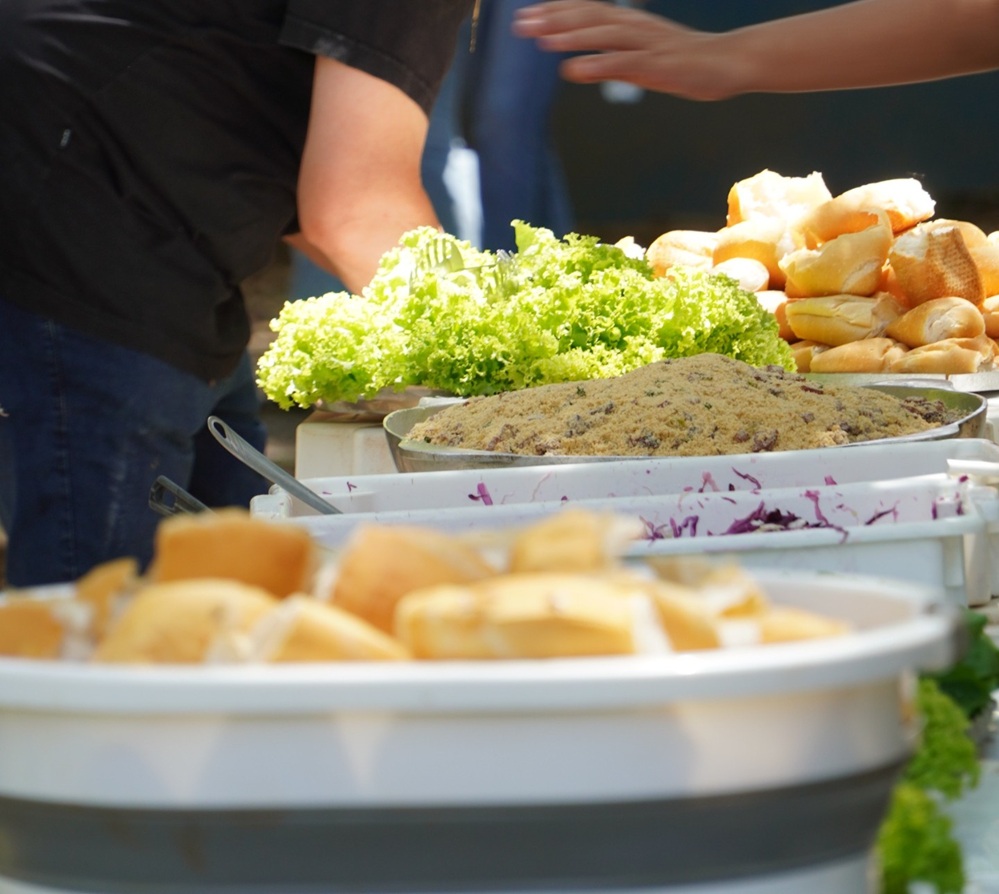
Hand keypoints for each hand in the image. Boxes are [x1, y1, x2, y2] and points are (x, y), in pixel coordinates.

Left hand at [513, 0, 735, 99]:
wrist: (728, 62)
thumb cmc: (683, 62)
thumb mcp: (638, 60)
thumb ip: (606, 61)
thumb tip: (573, 67)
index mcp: (629, 23)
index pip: (586, 11)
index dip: (555, 12)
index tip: (525, 15)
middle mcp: (635, 27)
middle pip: (589, 17)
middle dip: (553, 19)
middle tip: (520, 24)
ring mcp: (648, 43)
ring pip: (604, 34)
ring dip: (571, 36)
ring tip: (541, 41)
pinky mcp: (659, 64)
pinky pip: (624, 63)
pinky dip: (597, 64)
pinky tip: (574, 69)